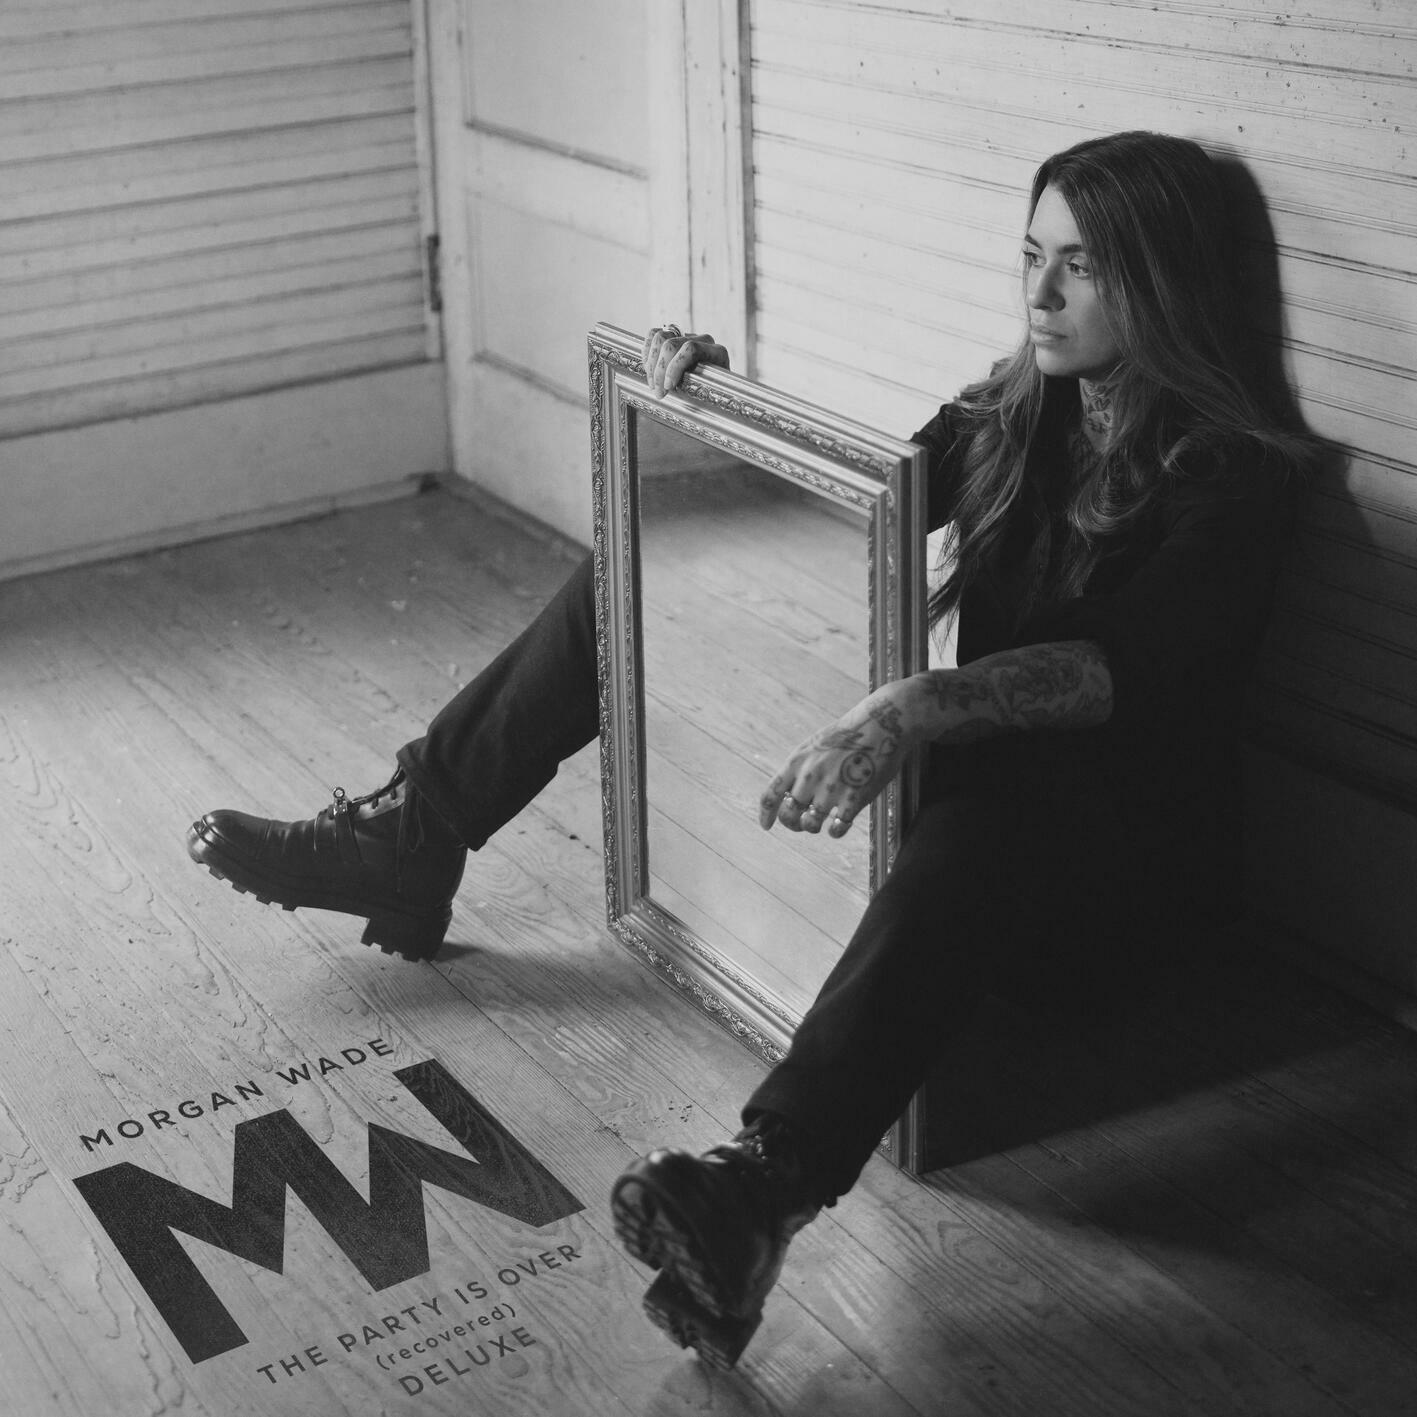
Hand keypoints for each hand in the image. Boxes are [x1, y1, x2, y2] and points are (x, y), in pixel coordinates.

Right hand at [641, 325, 729, 397]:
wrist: (713, 391)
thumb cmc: (710, 396)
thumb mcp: (707, 397)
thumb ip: (693, 390)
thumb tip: (668, 388)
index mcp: (717, 353)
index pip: (691, 349)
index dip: (674, 367)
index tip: (667, 386)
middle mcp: (704, 340)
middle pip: (672, 344)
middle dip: (660, 370)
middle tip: (657, 391)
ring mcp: (688, 335)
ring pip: (661, 337)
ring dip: (651, 362)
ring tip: (652, 383)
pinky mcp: (674, 336)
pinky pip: (654, 334)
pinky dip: (647, 351)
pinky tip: (648, 368)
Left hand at [760, 683, 918, 837]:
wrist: (881, 725)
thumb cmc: (849, 735)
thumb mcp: (814, 745)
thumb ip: (801, 769)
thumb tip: (792, 794)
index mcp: (797, 762)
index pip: (770, 795)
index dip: (766, 814)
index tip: (766, 826)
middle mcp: (809, 777)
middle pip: (788, 814)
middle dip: (791, 823)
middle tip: (801, 823)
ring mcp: (831, 790)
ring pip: (810, 824)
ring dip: (813, 827)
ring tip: (820, 822)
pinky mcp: (853, 799)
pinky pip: (837, 829)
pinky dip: (835, 832)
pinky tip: (838, 826)